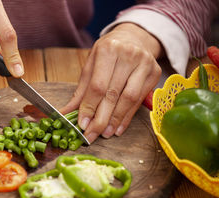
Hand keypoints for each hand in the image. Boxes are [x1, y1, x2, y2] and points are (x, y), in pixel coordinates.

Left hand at [60, 23, 161, 142]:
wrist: (134, 38)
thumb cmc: (108, 53)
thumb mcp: (90, 66)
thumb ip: (81, 90)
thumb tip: (66, 113)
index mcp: (108, 50)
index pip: (98, 85)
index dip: (89, 107)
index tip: (82, 124)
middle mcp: (128, 55)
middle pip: (113, 94)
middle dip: (101, 119)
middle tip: (91, 135)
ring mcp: (145, 63)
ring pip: (129, 99)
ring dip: (115, 120)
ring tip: (105, 134)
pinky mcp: (155, 73)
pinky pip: (139, 101)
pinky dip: (127, 117)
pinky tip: (118, 128)